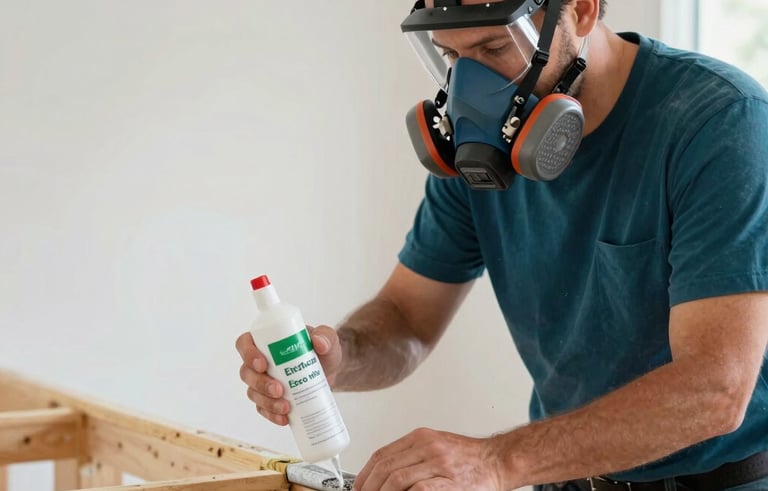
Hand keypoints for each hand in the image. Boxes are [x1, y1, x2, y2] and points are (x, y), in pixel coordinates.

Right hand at [236, 325, 342, 425]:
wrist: (330, 373)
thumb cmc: (323, 350)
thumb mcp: (328, 339)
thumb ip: (326, 336)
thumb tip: (320, 343)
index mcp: (266, 341)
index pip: (245, 343)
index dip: (248, 354)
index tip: (263, 364)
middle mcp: (260, 362)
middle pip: (247, 372)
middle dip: (260, 383)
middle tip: (279, 390)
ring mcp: (262, 382)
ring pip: (253, 393)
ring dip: (267, 402)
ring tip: (286, 407)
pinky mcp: (269, 399)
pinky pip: (263, 409)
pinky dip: (272, 415)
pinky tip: (284, 418)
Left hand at [354, 428, 504, 490]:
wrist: (499, 461)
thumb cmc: (470, 459)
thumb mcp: (437, 447)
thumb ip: (412, 457)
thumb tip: (384, 475)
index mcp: (421, 437)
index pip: (382, 455)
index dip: (366, 474)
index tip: (359, 487)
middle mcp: (428, 447)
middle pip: (386, 468)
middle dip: (370, 487)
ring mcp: (439, 464)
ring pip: (397, 480)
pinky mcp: (450, 483)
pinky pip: (418, 489)